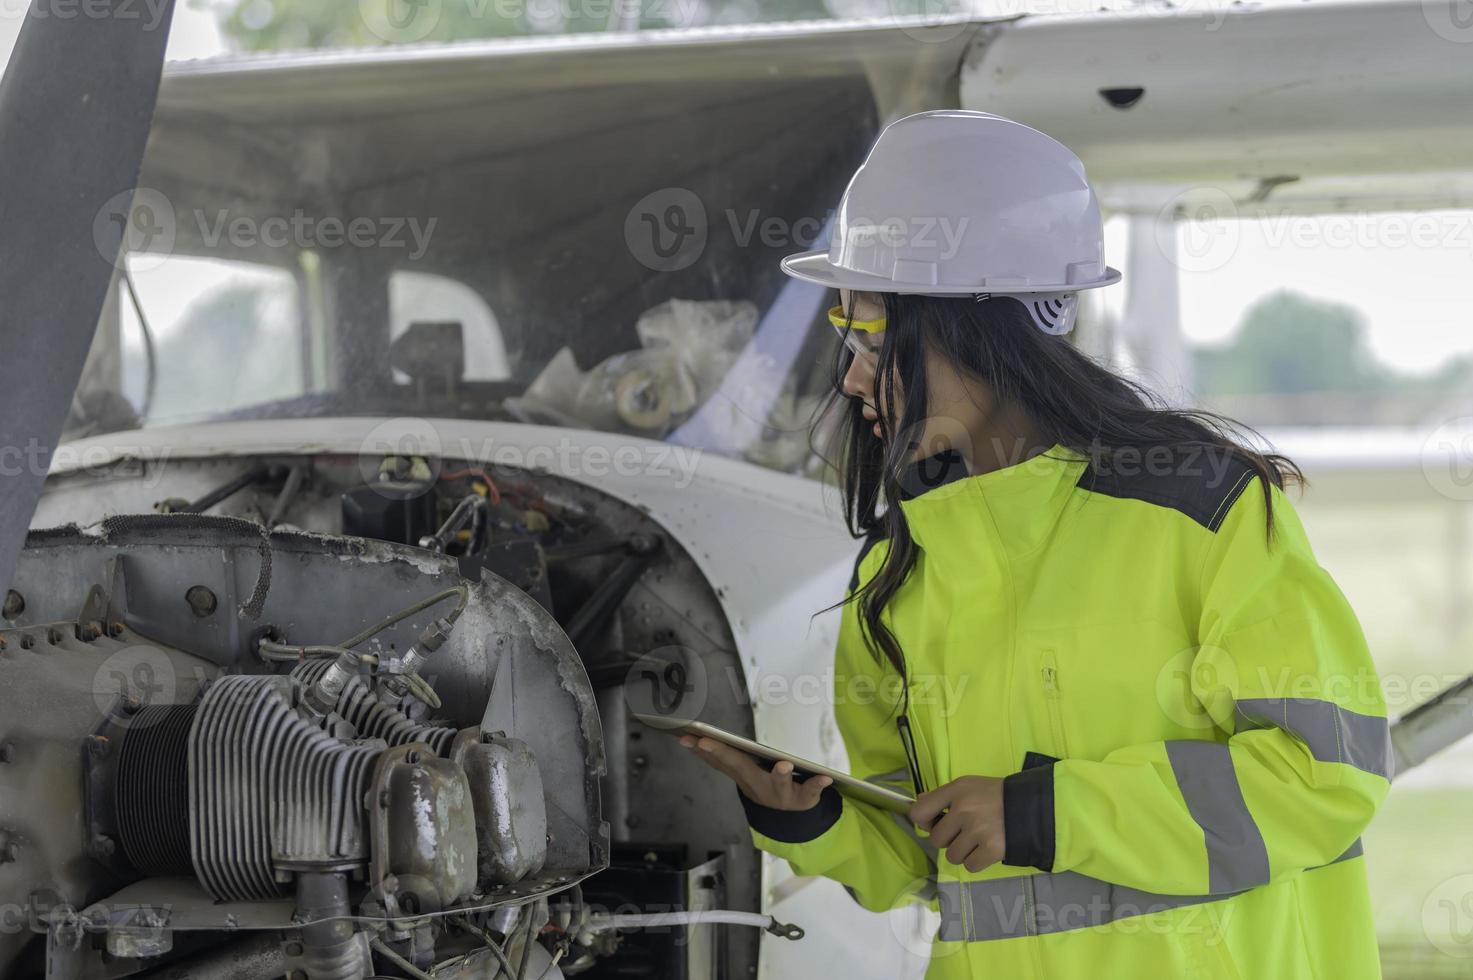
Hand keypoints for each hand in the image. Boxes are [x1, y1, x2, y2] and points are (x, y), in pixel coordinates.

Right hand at [680, 735, 832, 810]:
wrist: (789, 818)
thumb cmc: (764, 786)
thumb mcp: (742, 774)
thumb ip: (719, 758)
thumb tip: (688, 739)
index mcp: (744, 776)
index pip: (722, 761)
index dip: (707, 750)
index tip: (691, 738)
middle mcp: (759, 786)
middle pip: (742, 768)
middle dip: (726, 755)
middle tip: (710, 742)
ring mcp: (781, 794)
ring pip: (778, 784)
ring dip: (780, 775)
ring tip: (784, 765)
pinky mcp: (805, 798)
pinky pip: (812, 792)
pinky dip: (818, 785)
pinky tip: (827, 778)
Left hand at [909, 776, 1004, 872]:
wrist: (1033, 806)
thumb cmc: (996, 795)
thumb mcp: (968, 785)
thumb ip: (943, 796)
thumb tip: (918, 804)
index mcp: (956, 791)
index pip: (919, 812)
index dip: (924, 822)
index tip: (935, 822)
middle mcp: (964, 810)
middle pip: (936, 839)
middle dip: (949, 839)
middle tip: (965, 831)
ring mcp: (978, 831)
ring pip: (952, 856)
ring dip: (963, 852)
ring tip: (978, 839)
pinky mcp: (991, 849)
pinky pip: (969, 866)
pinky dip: (976, 861)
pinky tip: (986, 848)